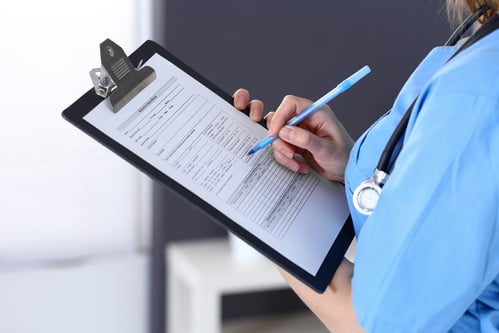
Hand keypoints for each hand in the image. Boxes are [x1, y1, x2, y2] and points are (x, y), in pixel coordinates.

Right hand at [233, 89, 352, 181]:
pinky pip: (281, 148)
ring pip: (277, 136)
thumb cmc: (344, 157)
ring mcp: (299, 132)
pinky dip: (286, 159)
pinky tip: (299, 166)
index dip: (280, 115)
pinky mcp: (295, 143)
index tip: (275, 133)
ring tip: (296, 163)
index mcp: (317, 113)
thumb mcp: (327, 150)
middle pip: (280, 120)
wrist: (346, 171)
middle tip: (290, 153)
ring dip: (283, 152)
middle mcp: (306, 120)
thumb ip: (306, 140)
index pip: (291, 103)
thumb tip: (285, 131)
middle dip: (279, 139)